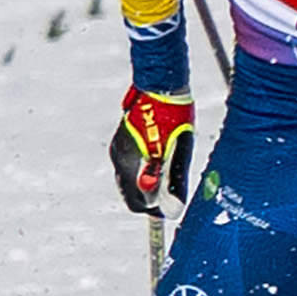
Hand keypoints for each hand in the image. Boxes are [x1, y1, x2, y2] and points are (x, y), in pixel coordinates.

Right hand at [109, 80, 195, 220]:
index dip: (153, 210)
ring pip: (131, 177)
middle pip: (131, 191)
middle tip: (173, 189)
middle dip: (151, 196)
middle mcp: (118, 157)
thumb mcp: (178, 153)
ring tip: (171, 170)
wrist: (162, 84)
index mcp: (128, 164)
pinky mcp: (123, 137)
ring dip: (149, 181)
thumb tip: (173, 211)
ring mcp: (119, 146)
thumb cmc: (173, 117)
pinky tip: (162, 156)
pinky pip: (132, 163)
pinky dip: (145, 168)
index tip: (171, 205)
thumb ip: (174, 182)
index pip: (135, 203)